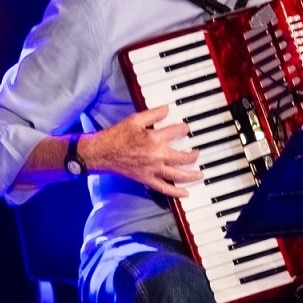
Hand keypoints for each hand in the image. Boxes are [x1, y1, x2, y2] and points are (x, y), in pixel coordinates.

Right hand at [78, 107, 201, 197]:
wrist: (102, 152)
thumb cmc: (117, 136)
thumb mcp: (135, 119)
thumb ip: (153, 114)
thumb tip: (166, 109)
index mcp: (155, 139)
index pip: (177, 132)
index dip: (184, 128)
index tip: (186, 128)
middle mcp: (157, 155)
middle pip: (183, 157)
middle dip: (193, 155)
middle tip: (197, 153)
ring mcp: (153, 169)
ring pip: (178, 175)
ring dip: (191, 175)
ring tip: (199, 174)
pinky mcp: (147, 179)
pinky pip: (164, 188)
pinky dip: (176, 192)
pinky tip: (185, 193)